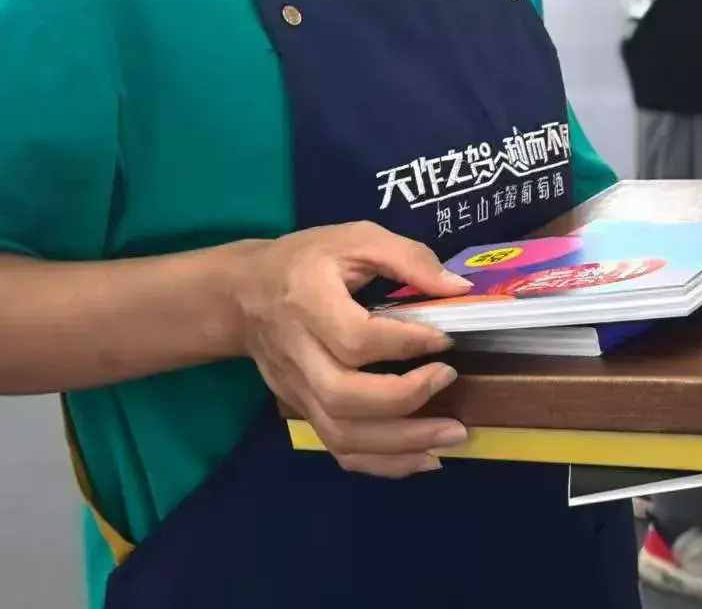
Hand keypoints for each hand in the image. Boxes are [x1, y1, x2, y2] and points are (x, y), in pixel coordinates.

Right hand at [231, 221, 472, 477]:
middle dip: (405, 399)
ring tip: (451, 434)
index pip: (354, 337)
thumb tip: (459, 290)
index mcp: (309, 301)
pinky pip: (339, 450)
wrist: (243, 295)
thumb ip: (408, 258)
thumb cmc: (307, 260)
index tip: (445, 339)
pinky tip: (423, 457)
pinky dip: (383, 464)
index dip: (405, 343)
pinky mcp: (303, 411)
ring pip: (341, 434)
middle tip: (449, 382)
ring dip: (401, 444)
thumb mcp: (356, 238)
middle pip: (344, 395)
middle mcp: (298, 353)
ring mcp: (297, 390)